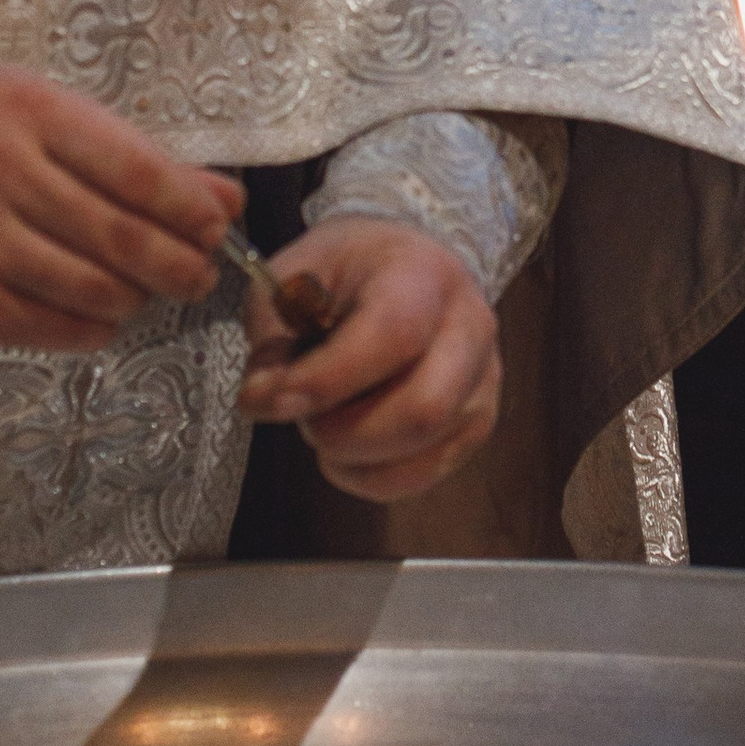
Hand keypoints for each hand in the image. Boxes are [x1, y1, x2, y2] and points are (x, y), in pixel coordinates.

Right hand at [0, 67, 239, 351]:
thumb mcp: (34, 120)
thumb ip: (129, 155)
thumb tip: (223, 199)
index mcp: (25, 109)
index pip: (137, 168)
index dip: (190, 208)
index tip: (215, 227)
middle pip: (124, 236)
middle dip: (179, 265)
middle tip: (197, 275)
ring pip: (98, 289)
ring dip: (135, 299)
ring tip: (140, 292)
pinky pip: (58, 326)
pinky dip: (93, 326)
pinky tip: (94, 313)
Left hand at [234, 217, 500, 500]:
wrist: (403, 267)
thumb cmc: (343, 273)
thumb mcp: (293, 281)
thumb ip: (274, 342)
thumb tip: (262, 401)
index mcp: (422, 273)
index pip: (393, 333)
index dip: (327, 379)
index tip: (268, 402)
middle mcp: (469, 325)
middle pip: (423, 408)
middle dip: (344, 431)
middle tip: (303, 417)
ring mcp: (482, 378)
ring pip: (427, 447)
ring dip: (357, 457)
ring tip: (324, 429)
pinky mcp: (477, 421)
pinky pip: (428, 472)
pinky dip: (374, 479)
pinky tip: (347, 456)